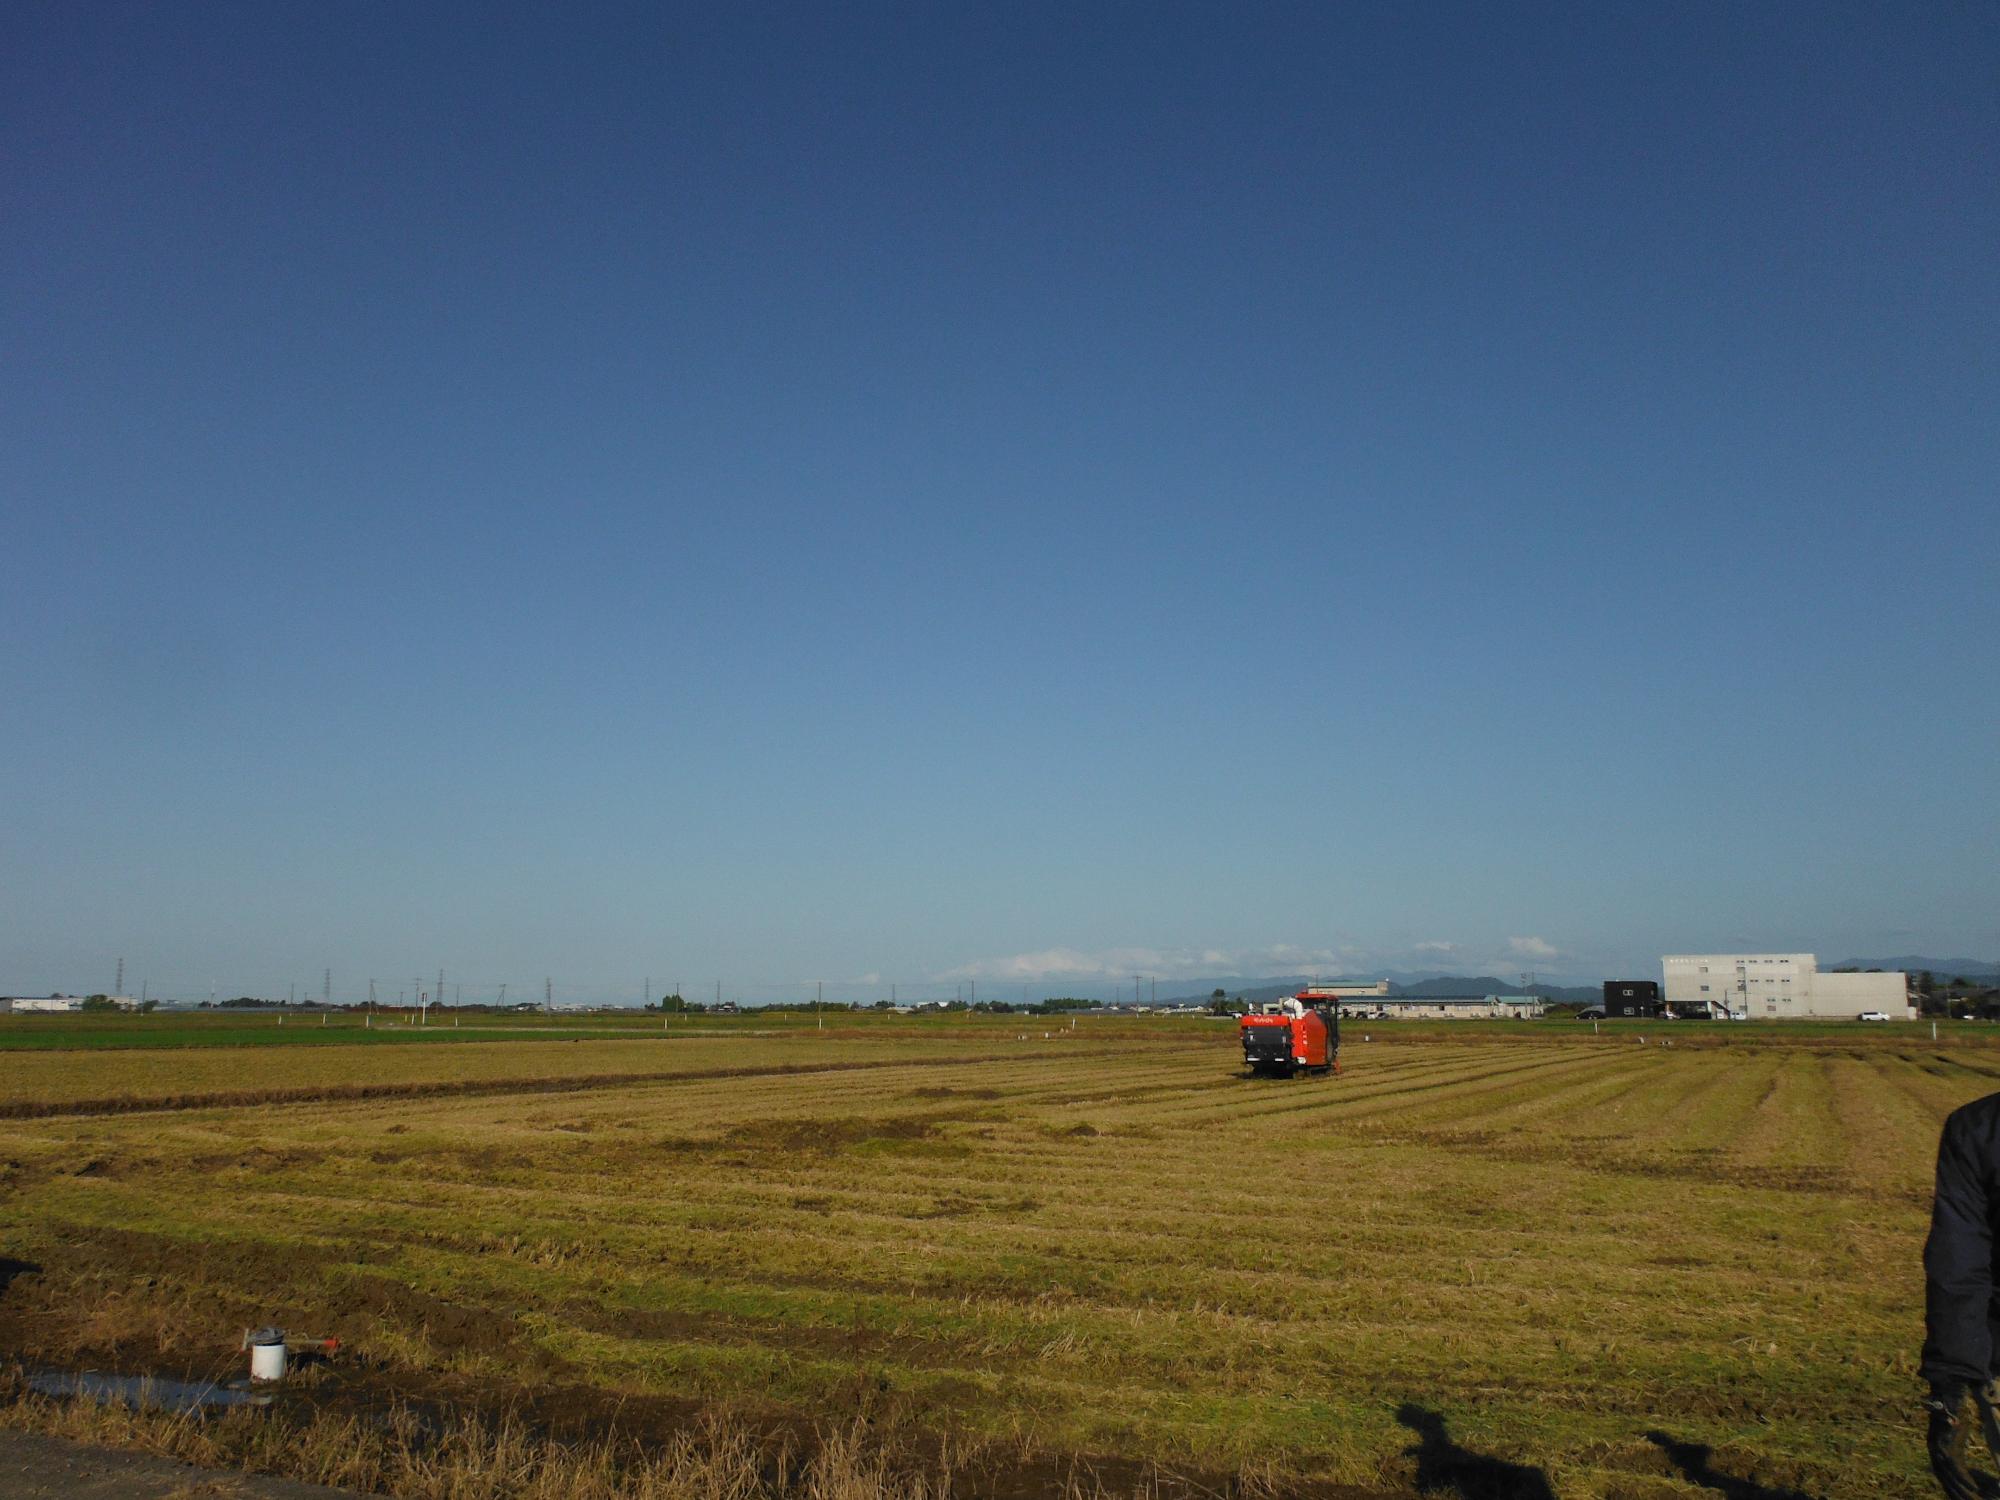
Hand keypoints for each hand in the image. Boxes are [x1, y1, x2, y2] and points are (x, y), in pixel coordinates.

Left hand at [1927, 1382, 1984, 1499]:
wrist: (1947, 1395)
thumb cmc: (1953, 1410)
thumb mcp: (1955, 1428)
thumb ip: (1955, 1437)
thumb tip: (1958, 1443)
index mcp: (1935, 1447)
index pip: (1942, 1473)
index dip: (1950, 1486)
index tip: (1958, 1497)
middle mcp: (1934, 1450)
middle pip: (1945, 1479)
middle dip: (1954, 1492)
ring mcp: (1938, 1449)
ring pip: (1950, 1476)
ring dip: (1961, 1489)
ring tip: (1973, 1499)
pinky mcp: (1945, 1446)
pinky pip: (1956, 1467)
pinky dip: (1965, 1478)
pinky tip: (1973, 1488)